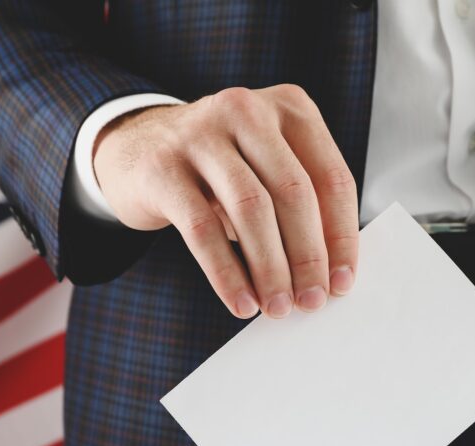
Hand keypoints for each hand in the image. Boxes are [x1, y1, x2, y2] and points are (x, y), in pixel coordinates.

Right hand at [92, 85, 358, 318]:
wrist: (133, 148)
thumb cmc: (217, 168)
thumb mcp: (265, 169)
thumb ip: (299, 206)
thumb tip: (329, 276)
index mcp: (290, 108)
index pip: (331, 178)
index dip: (341, 238)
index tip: (341, 283)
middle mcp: (247, 110)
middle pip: (294, 193)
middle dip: (308, 257)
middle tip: (311, 301)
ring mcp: (201, 134)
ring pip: (251, 209)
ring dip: (270, 269)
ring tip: (276, 307)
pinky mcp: (163, 168)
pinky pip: (203, 229)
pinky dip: (226, 274)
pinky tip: (240, 303)